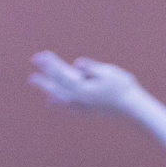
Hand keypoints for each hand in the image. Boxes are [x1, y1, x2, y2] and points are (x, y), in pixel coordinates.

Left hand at [29, 51, 144, 116]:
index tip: (39, 56)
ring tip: (37, 83)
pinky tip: (51, 101)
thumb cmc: (124, 88)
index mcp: (83, 87)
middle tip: (31, 71)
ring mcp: (83, 105)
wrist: (134, 110)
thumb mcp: (109, 72)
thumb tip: (77, 64)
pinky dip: (58, 103)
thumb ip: (92, 68)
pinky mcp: (88, 110)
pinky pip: (68, 106)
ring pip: (60, 96)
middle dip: (44, 77)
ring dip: (47, 88)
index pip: (62, 72)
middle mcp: (80, 98)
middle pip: (57, 86)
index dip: (50, 64)